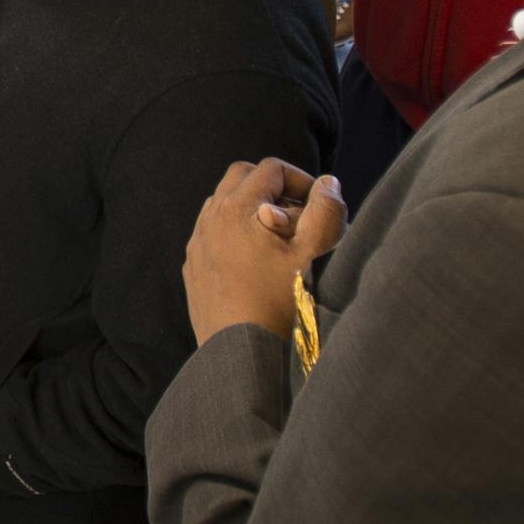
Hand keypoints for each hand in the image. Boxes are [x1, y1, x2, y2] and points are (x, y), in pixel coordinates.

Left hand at [183, 159, 345, 345]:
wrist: (241, 354)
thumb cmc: (279, 304)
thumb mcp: (311, 253)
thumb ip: (325, 211)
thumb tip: (329, 184)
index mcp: (236, 208)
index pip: (271, 169)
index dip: (301, 179)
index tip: (320, 205)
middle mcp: (210, 220)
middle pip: (241, 177)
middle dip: (273, 187)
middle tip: (300, 216)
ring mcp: (198, 244)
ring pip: (223, 205)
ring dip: (253, 210)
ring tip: (281, 241)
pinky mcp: (194, 268)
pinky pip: (212, 234)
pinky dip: (236, 234)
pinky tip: (258, 263)